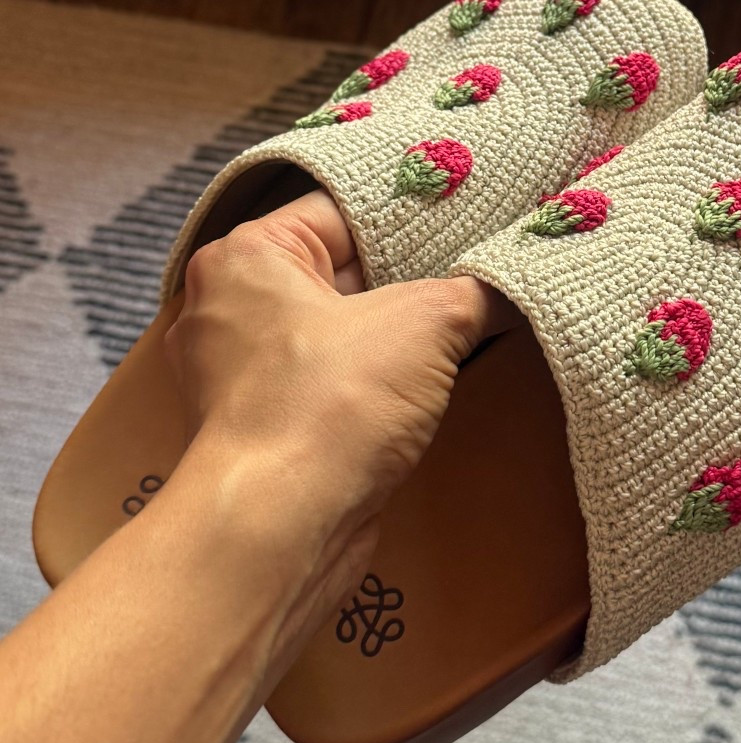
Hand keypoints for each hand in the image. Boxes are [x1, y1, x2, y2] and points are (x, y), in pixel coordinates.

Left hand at [164, 189, 514, 652]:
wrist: (280, 532)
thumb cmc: (325, 411)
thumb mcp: (425, 323)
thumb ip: (475, 290)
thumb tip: (511, 280)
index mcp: (246, 257)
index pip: (342, 210)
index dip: (413, 216)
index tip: (472, 217)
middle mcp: (229, 309)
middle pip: (342, 272)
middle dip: (410, 280)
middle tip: (477, 270)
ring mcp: (242, 376)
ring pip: (339, 335)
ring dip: (395, 341)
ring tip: (461, 328)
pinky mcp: (266, 431)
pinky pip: (331, 388)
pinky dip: (375, 388)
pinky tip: (427, 388)